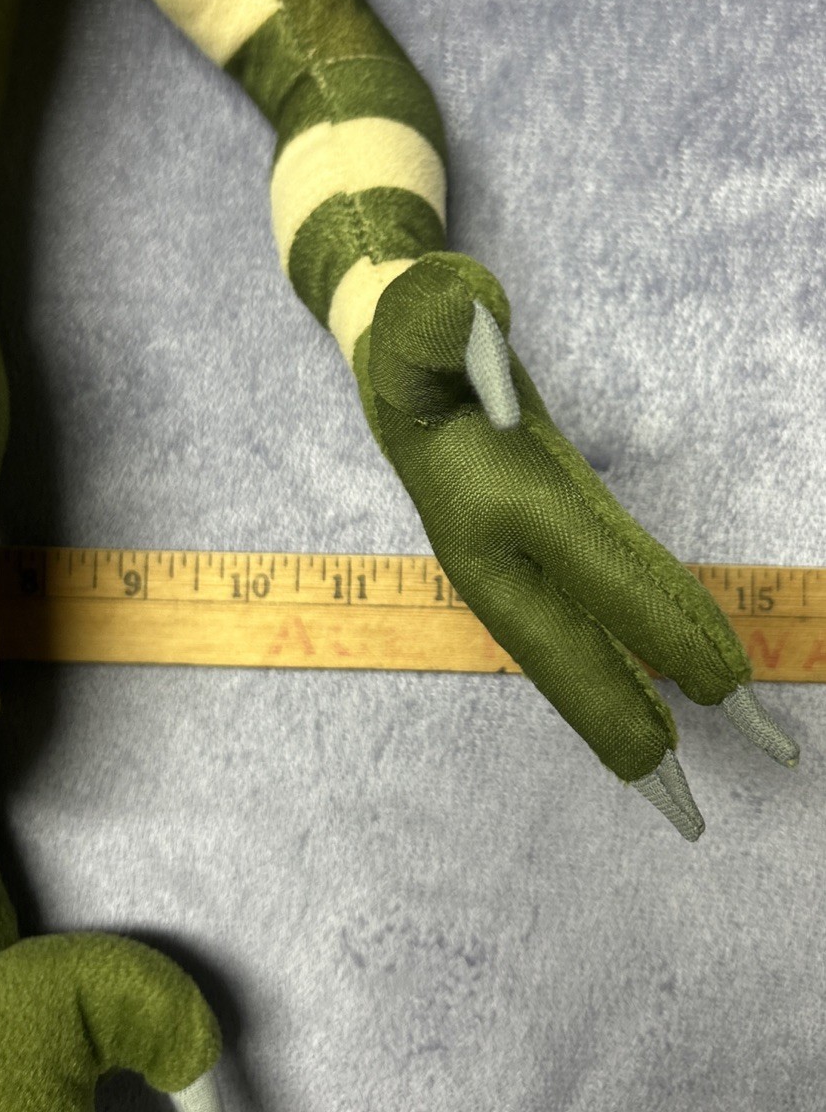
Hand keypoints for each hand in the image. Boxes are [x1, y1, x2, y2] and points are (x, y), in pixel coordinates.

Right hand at [354, 251, 798, 839]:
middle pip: (562, 645)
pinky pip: (591, 610)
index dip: (649, 619)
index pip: (579, 560)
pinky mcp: (538, 555)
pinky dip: (632, 650)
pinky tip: (677, 675)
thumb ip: (434, 319)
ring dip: (624, 704)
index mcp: (480, 495)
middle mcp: (492, 549)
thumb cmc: (415, 339)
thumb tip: (464, 314)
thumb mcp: (419, 316)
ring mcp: (512, 562)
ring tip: (676, 772)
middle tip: (678, 798)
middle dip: (618, 716)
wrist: (394, 370)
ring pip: (576, 643)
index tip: (716, 679)